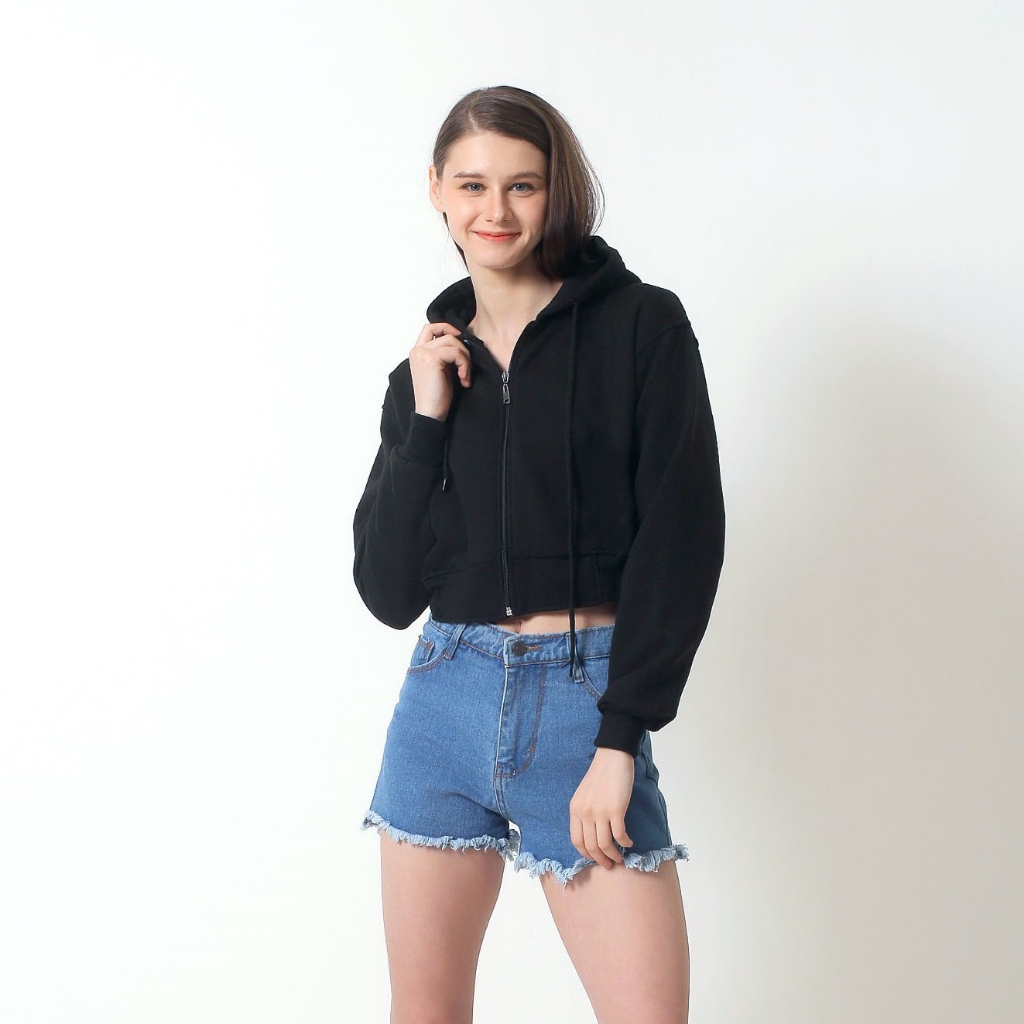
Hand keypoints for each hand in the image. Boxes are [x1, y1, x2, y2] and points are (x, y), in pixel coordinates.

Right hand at [409, 322, 471, 420]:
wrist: (430, 413)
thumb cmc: (437, 396)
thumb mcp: (441, 370)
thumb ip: (445, 354)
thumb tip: (462, 342)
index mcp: (417, 352)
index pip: (430, 327)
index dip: (447, 327)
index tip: (460, 339)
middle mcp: (418, 350)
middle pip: (447, 334)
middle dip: (462, 349)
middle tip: (466, 368)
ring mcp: (423, 353)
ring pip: (453, 342)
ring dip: (465, 359)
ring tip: (465, 376)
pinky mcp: (431, 359)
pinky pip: (456, 353)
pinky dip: (464, 366)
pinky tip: (463, 380)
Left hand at [569, 747, 634, 867]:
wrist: (612, 757)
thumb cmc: (600, 775)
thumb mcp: (584, 795)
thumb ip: (584, 813)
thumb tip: (592, 834)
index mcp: (575, 810)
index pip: (577, 841)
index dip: (586, 854)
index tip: (595, 858)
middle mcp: (585, 813)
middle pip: (591, 846)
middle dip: (601, 859)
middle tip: (610, 864)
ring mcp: (600, 812)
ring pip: (605, 845)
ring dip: (613, 855)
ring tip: (620, 858)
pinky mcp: (616, 810)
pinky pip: (619, 835)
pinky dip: (625, 843)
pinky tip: (629, 843)